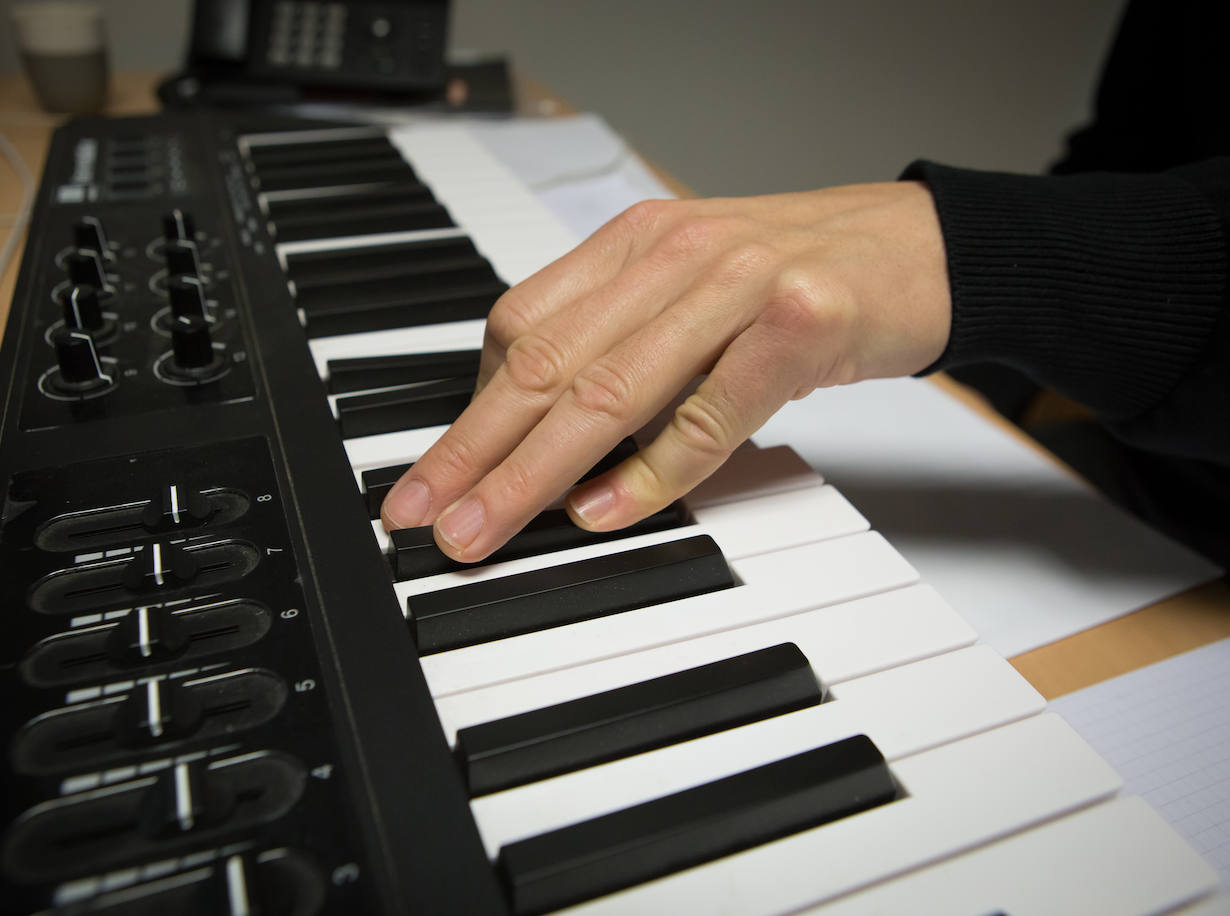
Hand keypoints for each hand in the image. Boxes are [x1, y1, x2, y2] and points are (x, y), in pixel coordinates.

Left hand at [378, 181, 950, 561]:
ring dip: (533, 472)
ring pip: (610, 390)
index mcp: (636, 241)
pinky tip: (600, 512)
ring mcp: (738, 283)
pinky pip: (707, 415)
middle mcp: (675, 251)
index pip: (521, 325)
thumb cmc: (799, 278)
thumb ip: (620, 345)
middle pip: (547, 362)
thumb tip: (538, 436)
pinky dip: (649, 472)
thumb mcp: (692, 292)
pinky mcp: (800, 322)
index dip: (467, 407)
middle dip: (474, 449)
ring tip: (486, 529)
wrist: (923, 249)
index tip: (432, 473)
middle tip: (425, 515)